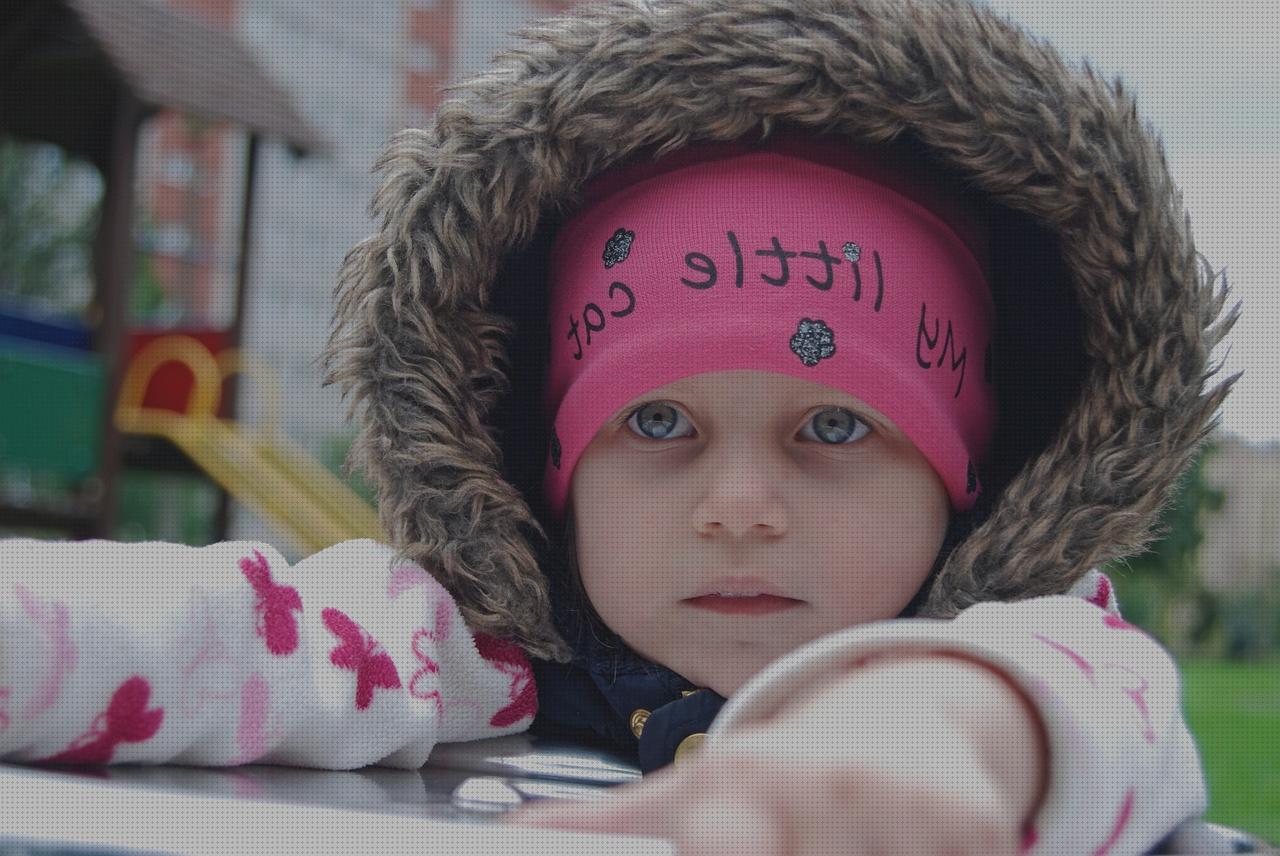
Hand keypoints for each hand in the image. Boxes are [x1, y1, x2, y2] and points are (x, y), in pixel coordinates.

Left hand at [506, 656, 1038, 854]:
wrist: (907, 730)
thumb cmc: (782, 781)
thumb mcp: (692, 793)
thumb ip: (604, 825)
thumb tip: (508, 832)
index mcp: (745, 783)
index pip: (722, 845)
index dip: (726, 848)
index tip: (719, 848)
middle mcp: (826, 790)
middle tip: (794, 840)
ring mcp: (907, 813)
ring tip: (847, 846)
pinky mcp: (981, 834)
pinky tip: (896, 853)